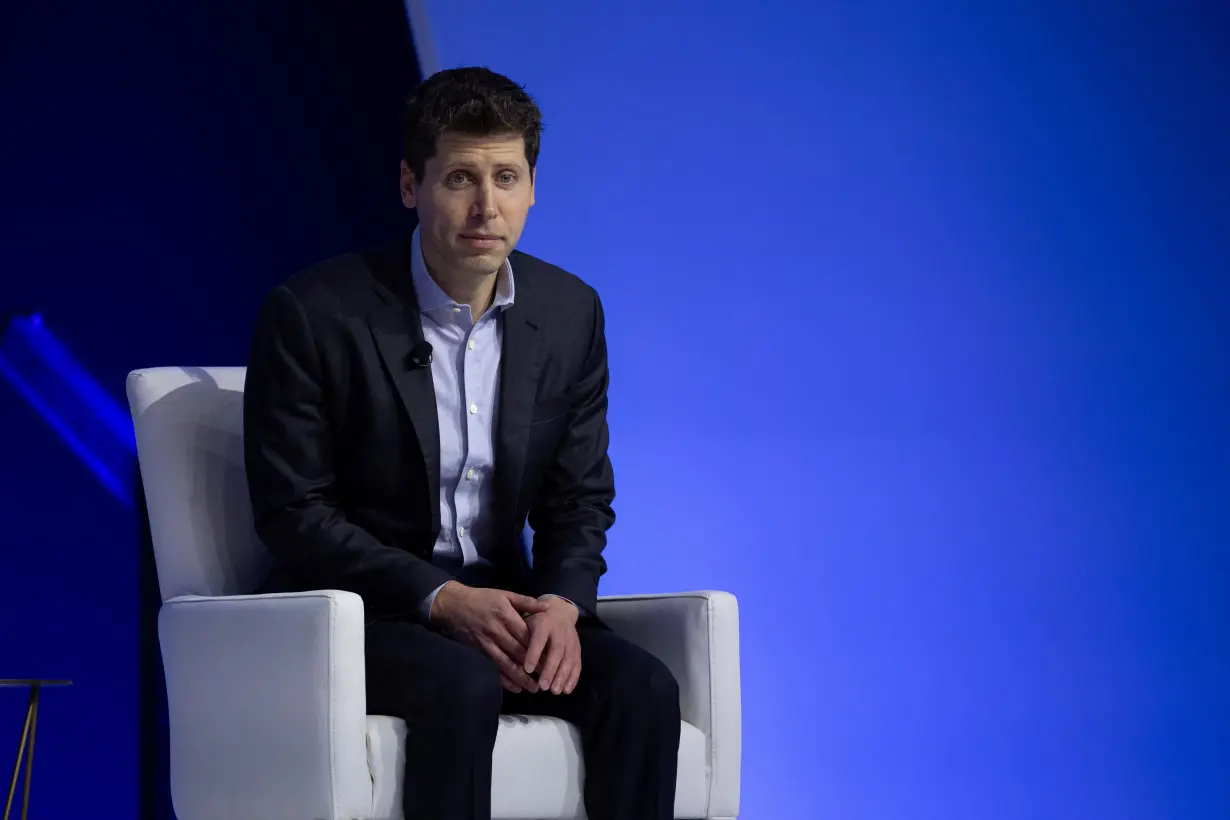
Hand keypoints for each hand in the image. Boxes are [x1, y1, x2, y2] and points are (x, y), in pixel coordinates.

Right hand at [430, 582, 550, 692]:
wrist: (454, 605)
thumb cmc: (483, 598)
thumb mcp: (505, 595)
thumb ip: (526, 602)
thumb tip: (547, 608)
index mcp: (506, 615)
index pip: (526, 635)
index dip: (540, 648)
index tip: (553, 659)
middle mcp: (497, 630)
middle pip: (518, 651)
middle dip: (533, 666)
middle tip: (548, 678)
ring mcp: (487, 642)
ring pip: (506, 663)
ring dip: (520, 677)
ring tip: (534, 688)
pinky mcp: (479, 651)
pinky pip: (493, 667)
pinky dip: (504, 679)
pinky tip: (515, 688)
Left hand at [522, 596, 581, 694]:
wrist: (560, 611)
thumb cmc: (536, 619)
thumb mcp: (526, 620)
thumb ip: (520, 635)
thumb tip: (510, 655)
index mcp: (544, 623)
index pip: (539, 639)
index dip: (534, 654)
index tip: (527, 669)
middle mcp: (559, 631)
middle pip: (557, 651)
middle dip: (550, 670)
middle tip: (543, 687)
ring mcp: (571, 640)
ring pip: (568, 658)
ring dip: (563, 676)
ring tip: (555, 691)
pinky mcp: (577, 648)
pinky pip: (577, 663)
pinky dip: (573, 677)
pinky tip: (567, 690)